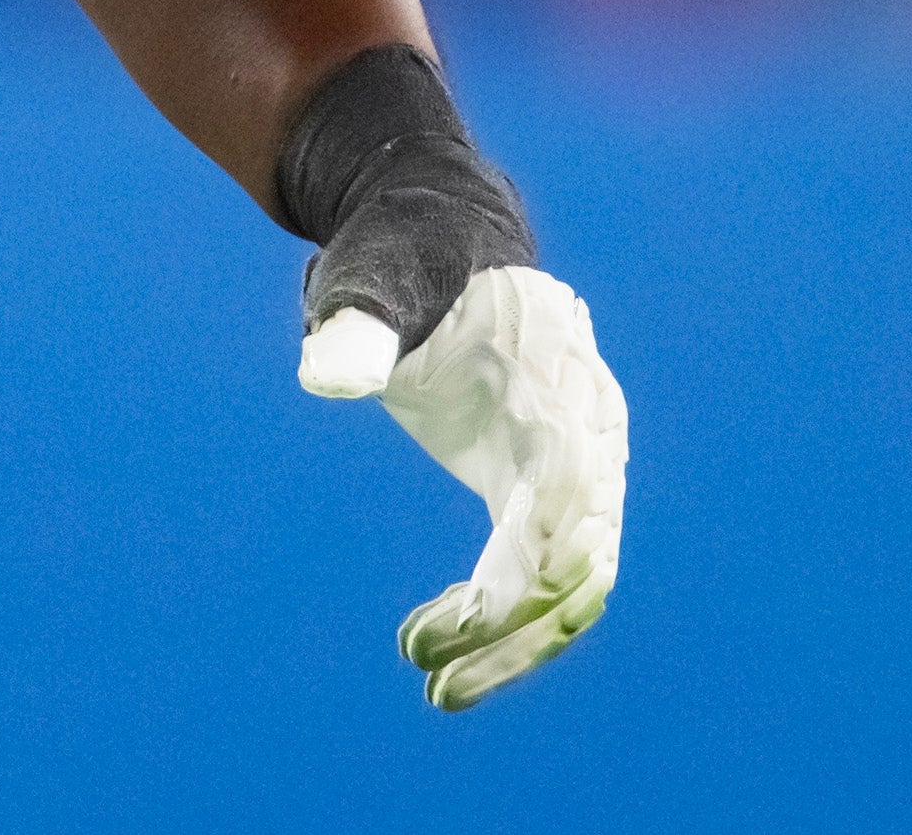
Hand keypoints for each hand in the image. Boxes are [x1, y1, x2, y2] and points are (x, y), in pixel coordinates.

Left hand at [301, 264, 626, 707]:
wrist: (435, 229)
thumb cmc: (405, 251)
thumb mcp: (374, 275)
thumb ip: (358, 322)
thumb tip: (324, 376)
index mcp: (559, 382)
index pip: (564, 502)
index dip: (519, 574)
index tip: (453, 628)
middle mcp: (588, 430)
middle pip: (579, 560)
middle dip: (514, 633)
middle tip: (433, 679)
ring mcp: (576, 459)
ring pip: (571, 580)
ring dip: (513, 642)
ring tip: (433, 682)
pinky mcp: (542, 479)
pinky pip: (541, 565)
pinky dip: (500, 612)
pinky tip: (433, 636)